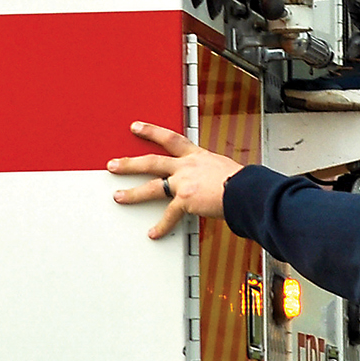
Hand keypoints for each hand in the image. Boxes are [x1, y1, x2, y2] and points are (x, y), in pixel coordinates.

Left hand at [109, 120, 241, 239]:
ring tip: (118, 196)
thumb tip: (211, 183)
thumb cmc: (242, 181)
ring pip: (152, 186)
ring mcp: (184, 182)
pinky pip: (169, 216)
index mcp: (196, 155)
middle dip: (130, 163)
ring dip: (132, 192)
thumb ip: (210, 173)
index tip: (137, 127)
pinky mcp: (185, 200)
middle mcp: (187, 166)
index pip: (170, 138)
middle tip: (113, 164)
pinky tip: (153, 233)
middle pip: (152, 161)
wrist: (245, 189)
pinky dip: (161, 226)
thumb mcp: (223, 168)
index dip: (151, 131)